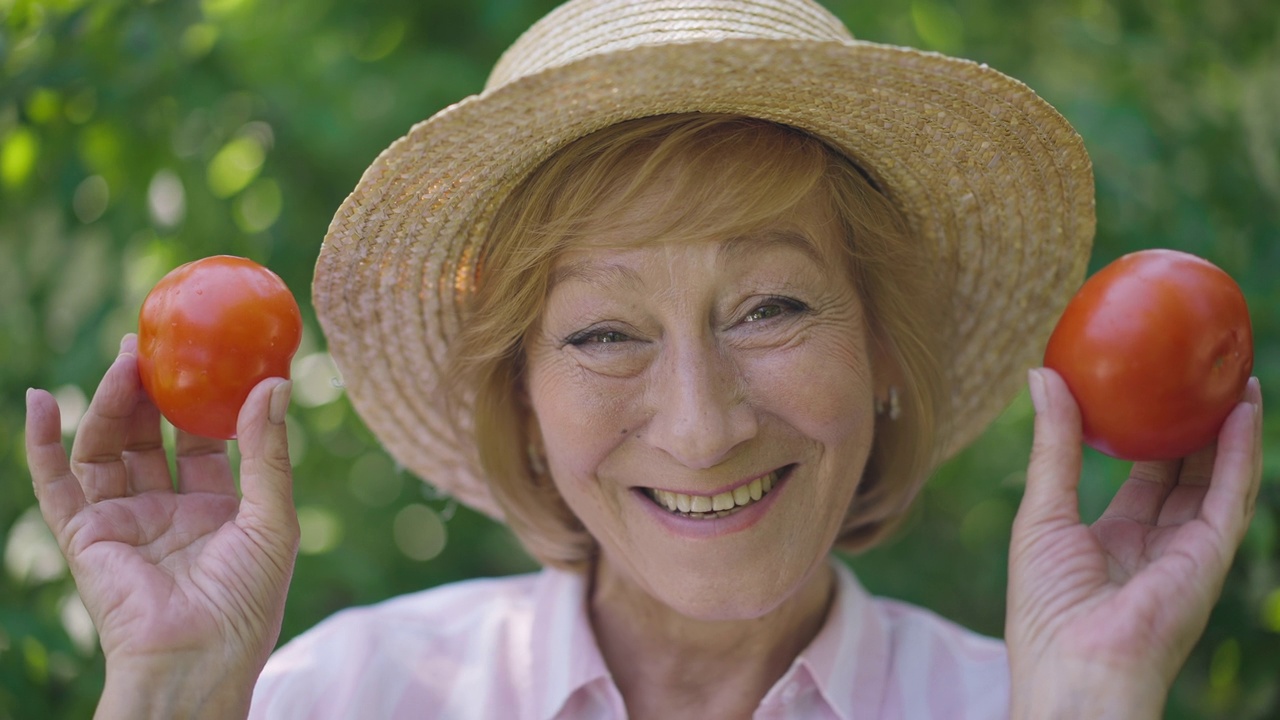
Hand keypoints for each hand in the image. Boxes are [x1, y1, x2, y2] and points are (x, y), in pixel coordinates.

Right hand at [25, 335, 299, 717]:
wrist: (199, 660)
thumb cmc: (248, 600)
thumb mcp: (273, 519)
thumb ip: (268, 453)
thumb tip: (274, 384)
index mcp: (217, 510)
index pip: (206, 441)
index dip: (204, 400)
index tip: (207, 355)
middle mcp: (168, 512)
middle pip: (153, 437)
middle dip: (151, 391)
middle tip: (153, 342)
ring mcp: (125, 522)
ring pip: (110, 448)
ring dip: (113, 403)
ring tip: (125, 360)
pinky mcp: (86, 536)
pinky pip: (56, 483)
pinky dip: (42, 443)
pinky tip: (40, 399)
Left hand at [1006, 368, 1262, 719]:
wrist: (1074, 664)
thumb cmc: (1046, 603)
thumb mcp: (1042, 511)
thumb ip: (1053, 445)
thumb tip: (1041, 373)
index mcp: (1115, 540)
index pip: (1141, 478)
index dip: (1150, 435)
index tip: (1151, 388)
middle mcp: (1157, 545)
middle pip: (1186, 475)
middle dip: (1197, 427)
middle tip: (1200, 373)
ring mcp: (1188, 552)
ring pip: (1217, 479)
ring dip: (1229, 429)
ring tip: (1233, 375)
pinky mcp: (1210, 557)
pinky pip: (1233, 495)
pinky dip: (1241, 452)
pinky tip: (1244, 409)